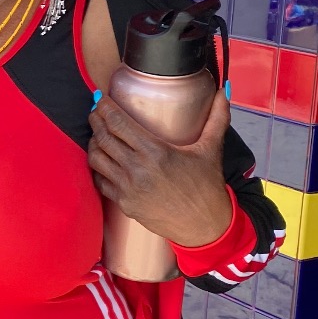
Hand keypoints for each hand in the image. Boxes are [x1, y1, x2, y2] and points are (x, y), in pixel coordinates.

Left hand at [88, 88, 232, 248]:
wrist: (204, 226)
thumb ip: (217, 118)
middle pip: (103, 137)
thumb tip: (223, 92)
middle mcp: (137, 169)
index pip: (118, 123)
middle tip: (95, 111)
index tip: (101, 99)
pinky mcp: (124, 204)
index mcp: (155, 152)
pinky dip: (98, 167)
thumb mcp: (211, 149)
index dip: (105, 108)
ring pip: (97, 158)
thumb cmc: (208, 186)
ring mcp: (128, 189)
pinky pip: (101, 181)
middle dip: (95, 120)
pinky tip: (102, 159)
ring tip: (98, 133)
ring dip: (94, 143)